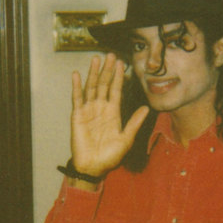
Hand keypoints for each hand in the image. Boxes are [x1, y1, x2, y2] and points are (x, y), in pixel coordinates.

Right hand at [70, 54, 149, 179]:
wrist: (93, 167)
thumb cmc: (110, 156)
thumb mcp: (127, 139)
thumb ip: (135, 122)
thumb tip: (146, 108)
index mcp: (113, 113)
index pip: (116, 90)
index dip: (119, 77)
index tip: (122, 63)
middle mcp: (101, 108)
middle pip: (104, 85)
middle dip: (108, 70)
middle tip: (111, 55)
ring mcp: (88, 110)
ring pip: (91, 87)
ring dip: (94, 73)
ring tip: (96, 59)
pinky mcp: (77, 115)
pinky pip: (77, 98)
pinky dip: (76, 86)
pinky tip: (76, 75)